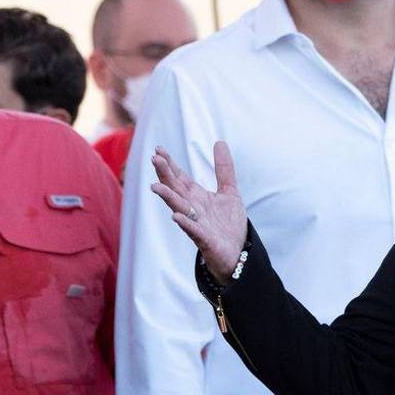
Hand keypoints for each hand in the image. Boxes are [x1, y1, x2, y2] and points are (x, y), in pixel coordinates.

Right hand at [150, 142, 246, 282]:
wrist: (238, 252)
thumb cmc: (228, 224)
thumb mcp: (229, 192)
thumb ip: (224, 169)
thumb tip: (220, 142)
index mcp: (196, 197)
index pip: (179, 178)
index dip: (170, 165)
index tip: (159, 150)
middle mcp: (192, 209)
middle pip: (175, 189)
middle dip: (165, 175)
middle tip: (155, 159)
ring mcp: (196, 224)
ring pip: (178, 209)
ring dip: (168, 197)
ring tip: (155, 186)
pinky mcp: (205, 240)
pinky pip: (193, 231)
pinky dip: (185, 223)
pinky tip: (176, 216)